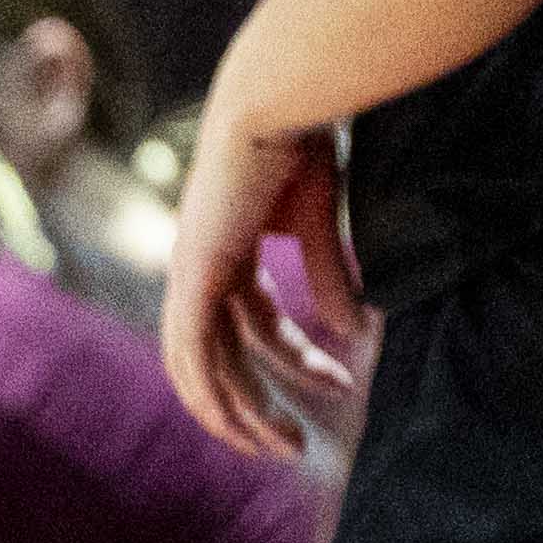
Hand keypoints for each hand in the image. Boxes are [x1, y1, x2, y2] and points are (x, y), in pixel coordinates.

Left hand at [161, 108, 364, 459]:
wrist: (279, 95)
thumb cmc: (303, 135)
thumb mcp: (321, 220)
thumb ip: (329, 276)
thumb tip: (352, 331)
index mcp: (227, 248)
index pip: (255, 326)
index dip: (297, 362)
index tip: (343, 383)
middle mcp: (200, 266)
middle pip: (219, 358)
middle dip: (255, 406)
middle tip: (293, 446)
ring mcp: (190, 271)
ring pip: (203, 368)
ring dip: (239, 414)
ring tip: (282, 447)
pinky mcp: (193, 273)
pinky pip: (195, 352)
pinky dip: (216, 393)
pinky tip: (244, 424)